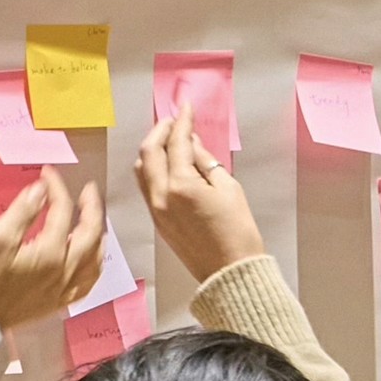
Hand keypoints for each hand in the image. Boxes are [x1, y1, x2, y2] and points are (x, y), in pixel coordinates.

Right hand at [0, 171, 103, 329]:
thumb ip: (22, 212)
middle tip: (87, 190)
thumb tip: (41, 190)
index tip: (48, 173)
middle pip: (91, 233)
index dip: (57, 188)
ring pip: (96, 258)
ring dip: (98, 235)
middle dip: (92, 207)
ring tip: (93, 220)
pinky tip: (92, 259)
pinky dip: (95, 264)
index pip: (62, 211)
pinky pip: (89, 281)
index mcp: (50, 252)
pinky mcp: (61, 301)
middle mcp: (65, 270)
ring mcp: (66, 288)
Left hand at [137, 114, 264, 286]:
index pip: (177, 143)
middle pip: (149, 152)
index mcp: (181, 185)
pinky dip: (153, 168)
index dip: (182, 122)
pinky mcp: (157, 221)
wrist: (229, 273)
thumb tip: (191, 144)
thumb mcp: (228, 188)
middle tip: (175, 121)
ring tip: (170, 140)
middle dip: (161, 131)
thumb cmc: (238, 231)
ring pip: (142, 169)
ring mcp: (155, 209)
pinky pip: (147, 186)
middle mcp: (161, 195)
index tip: (186, 107)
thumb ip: (205, 162)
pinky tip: (169, 164)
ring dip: (153, 149)